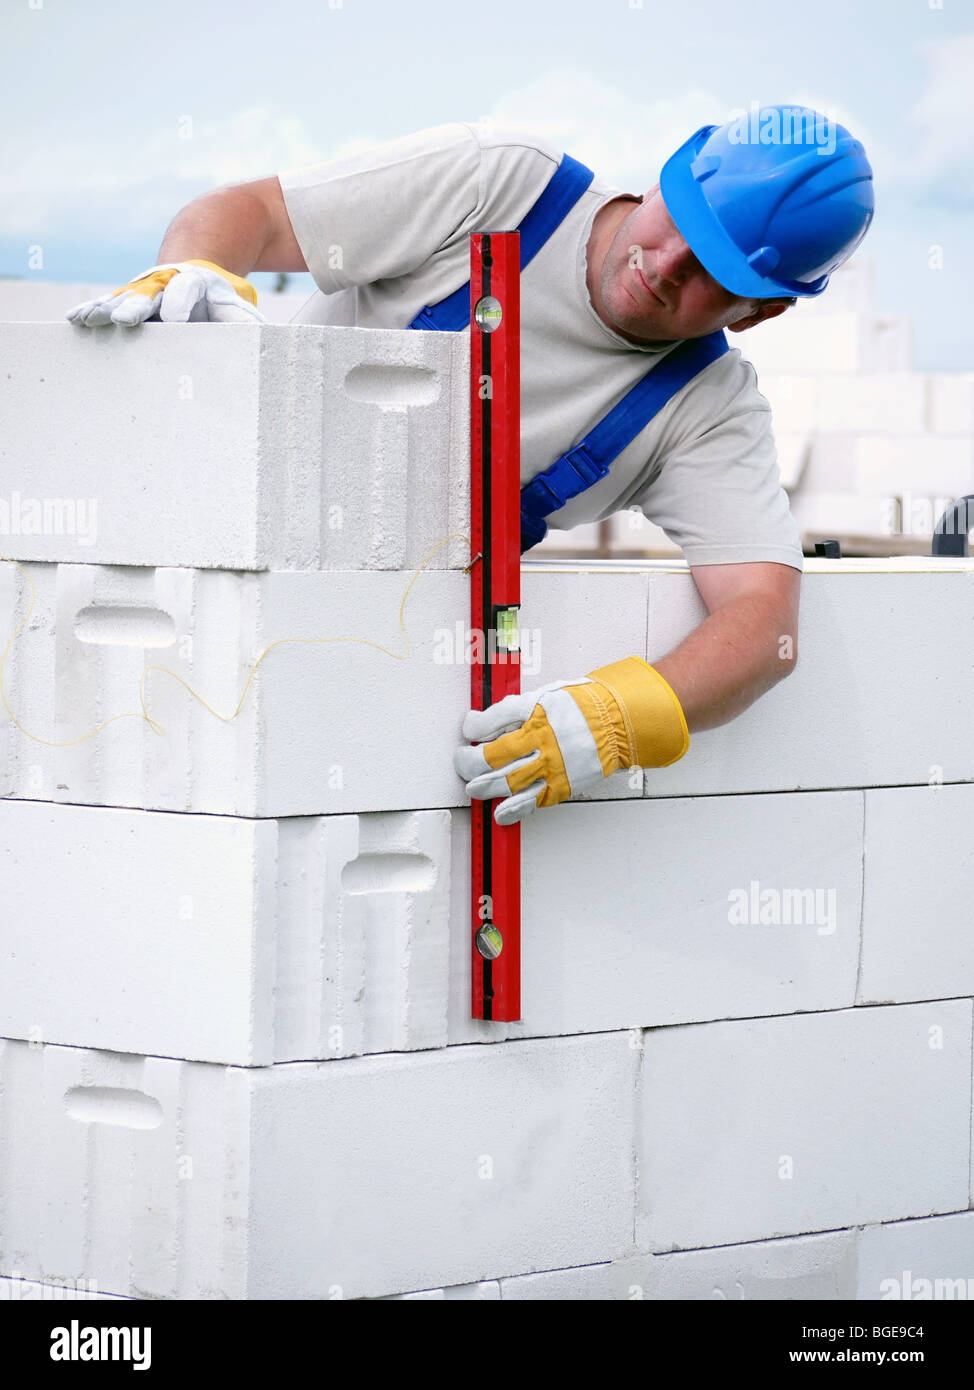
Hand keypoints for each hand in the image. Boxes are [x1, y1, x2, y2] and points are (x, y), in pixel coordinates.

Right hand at [66, 259, 265, 326]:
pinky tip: (76, 321)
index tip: (175, 316)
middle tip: (127, 320)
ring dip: (107, 310)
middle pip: (149, 295)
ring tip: (89, 320)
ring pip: (123, 299)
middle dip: (137, 307)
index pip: (187, 292)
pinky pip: (108, 303)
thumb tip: (262, 338)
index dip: (180, 303)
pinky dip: (93, 311)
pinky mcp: (127, 297)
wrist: (195, 256)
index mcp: (193, 284)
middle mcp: (163, 284)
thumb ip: (241, 318)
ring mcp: (142, 290)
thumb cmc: (216, 291)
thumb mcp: (234, 300)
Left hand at [454, 655, 689, 824]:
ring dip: (483, 787)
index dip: (473, 727)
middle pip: (492, 756)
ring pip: (506, 782)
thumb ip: (518, 707)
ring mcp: (551, 764)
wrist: (619, 723)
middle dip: (468, 762)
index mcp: (536, 710)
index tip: (469, 730)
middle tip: (462, 762)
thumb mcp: (548, 694)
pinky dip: (513, 810)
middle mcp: (541, 738)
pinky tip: (500, 813)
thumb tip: (488, 719)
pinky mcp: (562, 784)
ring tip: (473, 787)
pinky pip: (532, 801)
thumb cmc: (583, 706)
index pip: (492, 720)